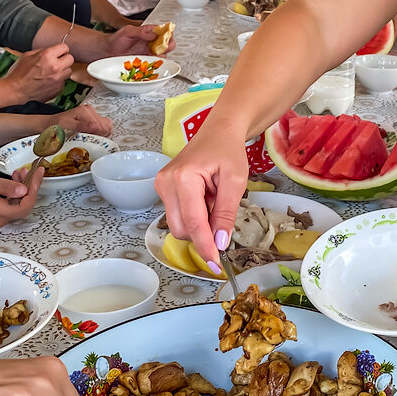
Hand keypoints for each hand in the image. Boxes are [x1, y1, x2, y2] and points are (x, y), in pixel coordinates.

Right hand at [0, 171, 43, 228]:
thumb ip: (3, 186)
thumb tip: (23, 190)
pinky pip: (10, 206)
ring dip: (22, 189)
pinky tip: (10, 182)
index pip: (25, 205)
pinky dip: (14, 194)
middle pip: (24, 205)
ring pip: (18, 205)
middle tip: (28, 170)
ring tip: (18, 173)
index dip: (35, 189)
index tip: (38, 173)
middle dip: (30, 187)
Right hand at [3, 44, 73, 103]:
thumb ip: (43, 51)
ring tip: (52, 72)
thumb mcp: (28, 55)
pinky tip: (49, 81)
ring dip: (63, 70)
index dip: (61, 50)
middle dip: (64, 59)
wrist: (17, 91)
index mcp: (47, 55)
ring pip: (69, 71)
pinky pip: (64, 82)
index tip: (59, 52)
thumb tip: (52, 50)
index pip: (65, 47)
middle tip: (58, 61)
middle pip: (70, 58)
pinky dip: (58, 81)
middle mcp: (55, 67)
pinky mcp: (59, 89)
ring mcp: (58, 79)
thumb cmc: (19, 73)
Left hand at [52, 104, 112, 136]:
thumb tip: (95, 126)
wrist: (50, 125)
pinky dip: (103, 133)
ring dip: (102, 135)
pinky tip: (95, 136)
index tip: (90, 141)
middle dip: (100, 136)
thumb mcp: (67, 126)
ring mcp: (92, 114)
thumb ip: (81, 126)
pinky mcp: (93, 119)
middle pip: (106, 127)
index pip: (101, 127)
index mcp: (85, 111)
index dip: (97, 137)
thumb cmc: (57, 126)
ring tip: (92, 139)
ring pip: (107, 127)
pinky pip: (106, 127)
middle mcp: (90, 111)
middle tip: (90, 140)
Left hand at [104, 24, 176, 56]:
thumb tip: (153, 34)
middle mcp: (151, 41)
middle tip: (163, 48)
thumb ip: (141, 31)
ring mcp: (149, 52)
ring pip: (164, 54)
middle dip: (168, 46)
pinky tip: (152, 63)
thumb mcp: (128, 31)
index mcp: (149, 32)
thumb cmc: (116, 39)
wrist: (109, 52)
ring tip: (155, 55)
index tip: (166, 38)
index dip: (168, 34)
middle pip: (168, 43)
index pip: (164, 31)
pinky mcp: (147, 61)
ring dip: (162, 56)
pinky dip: (157, 64)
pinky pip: (156, 63)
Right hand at [154, 128, 248, 268]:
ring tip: (213, 201)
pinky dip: (194, 215)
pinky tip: (204, 199)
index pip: (194, 224)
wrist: (218, 132)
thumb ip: (226, 214)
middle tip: (222, 216)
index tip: (216, 264)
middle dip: (203, 233)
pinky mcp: (163, 190)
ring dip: (199, 223)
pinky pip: (178, 215)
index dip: (206, 247)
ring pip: (179, 225)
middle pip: (182, 229)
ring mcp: (161, 186)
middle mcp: (166, 183)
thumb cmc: (228, 151)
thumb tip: (219, 243)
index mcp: (184, 178)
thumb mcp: (235, 182)